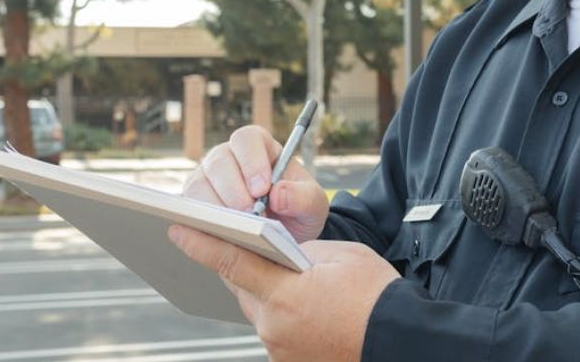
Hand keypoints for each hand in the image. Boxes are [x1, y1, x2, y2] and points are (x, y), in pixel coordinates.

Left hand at [168, 226, 399, 361]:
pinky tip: (309, 310)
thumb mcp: (341, 257)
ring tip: (298, 284)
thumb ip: (302, 252)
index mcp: (284, 294)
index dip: (202, 244)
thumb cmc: (377, 296)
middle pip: (244, 288)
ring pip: (260, 311)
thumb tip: (283, 252)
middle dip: (246, 267)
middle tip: (253, 248)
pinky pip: (277, 331)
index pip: (232, 262)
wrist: (401, 341)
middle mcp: (274, 326)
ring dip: (269, 294)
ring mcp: (280, 349)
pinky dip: (285, 316)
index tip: (178, 229)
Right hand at [182, 125, 329, 242]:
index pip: (247, 140)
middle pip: (219, 161)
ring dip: (216, 206)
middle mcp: (229, 157)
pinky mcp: (195, 202)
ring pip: (199, 183)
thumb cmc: (297, 210)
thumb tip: (278, 194)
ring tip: (237, 228)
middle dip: (233, 189)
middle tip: (250, 214)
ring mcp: (208, 178)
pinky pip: (189, 208)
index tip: (262, 188)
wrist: (286, 234)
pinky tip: (219, 234)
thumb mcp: (313, 205)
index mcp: (259, 147)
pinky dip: (201, 221)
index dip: (251, 161)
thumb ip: (303, 197)